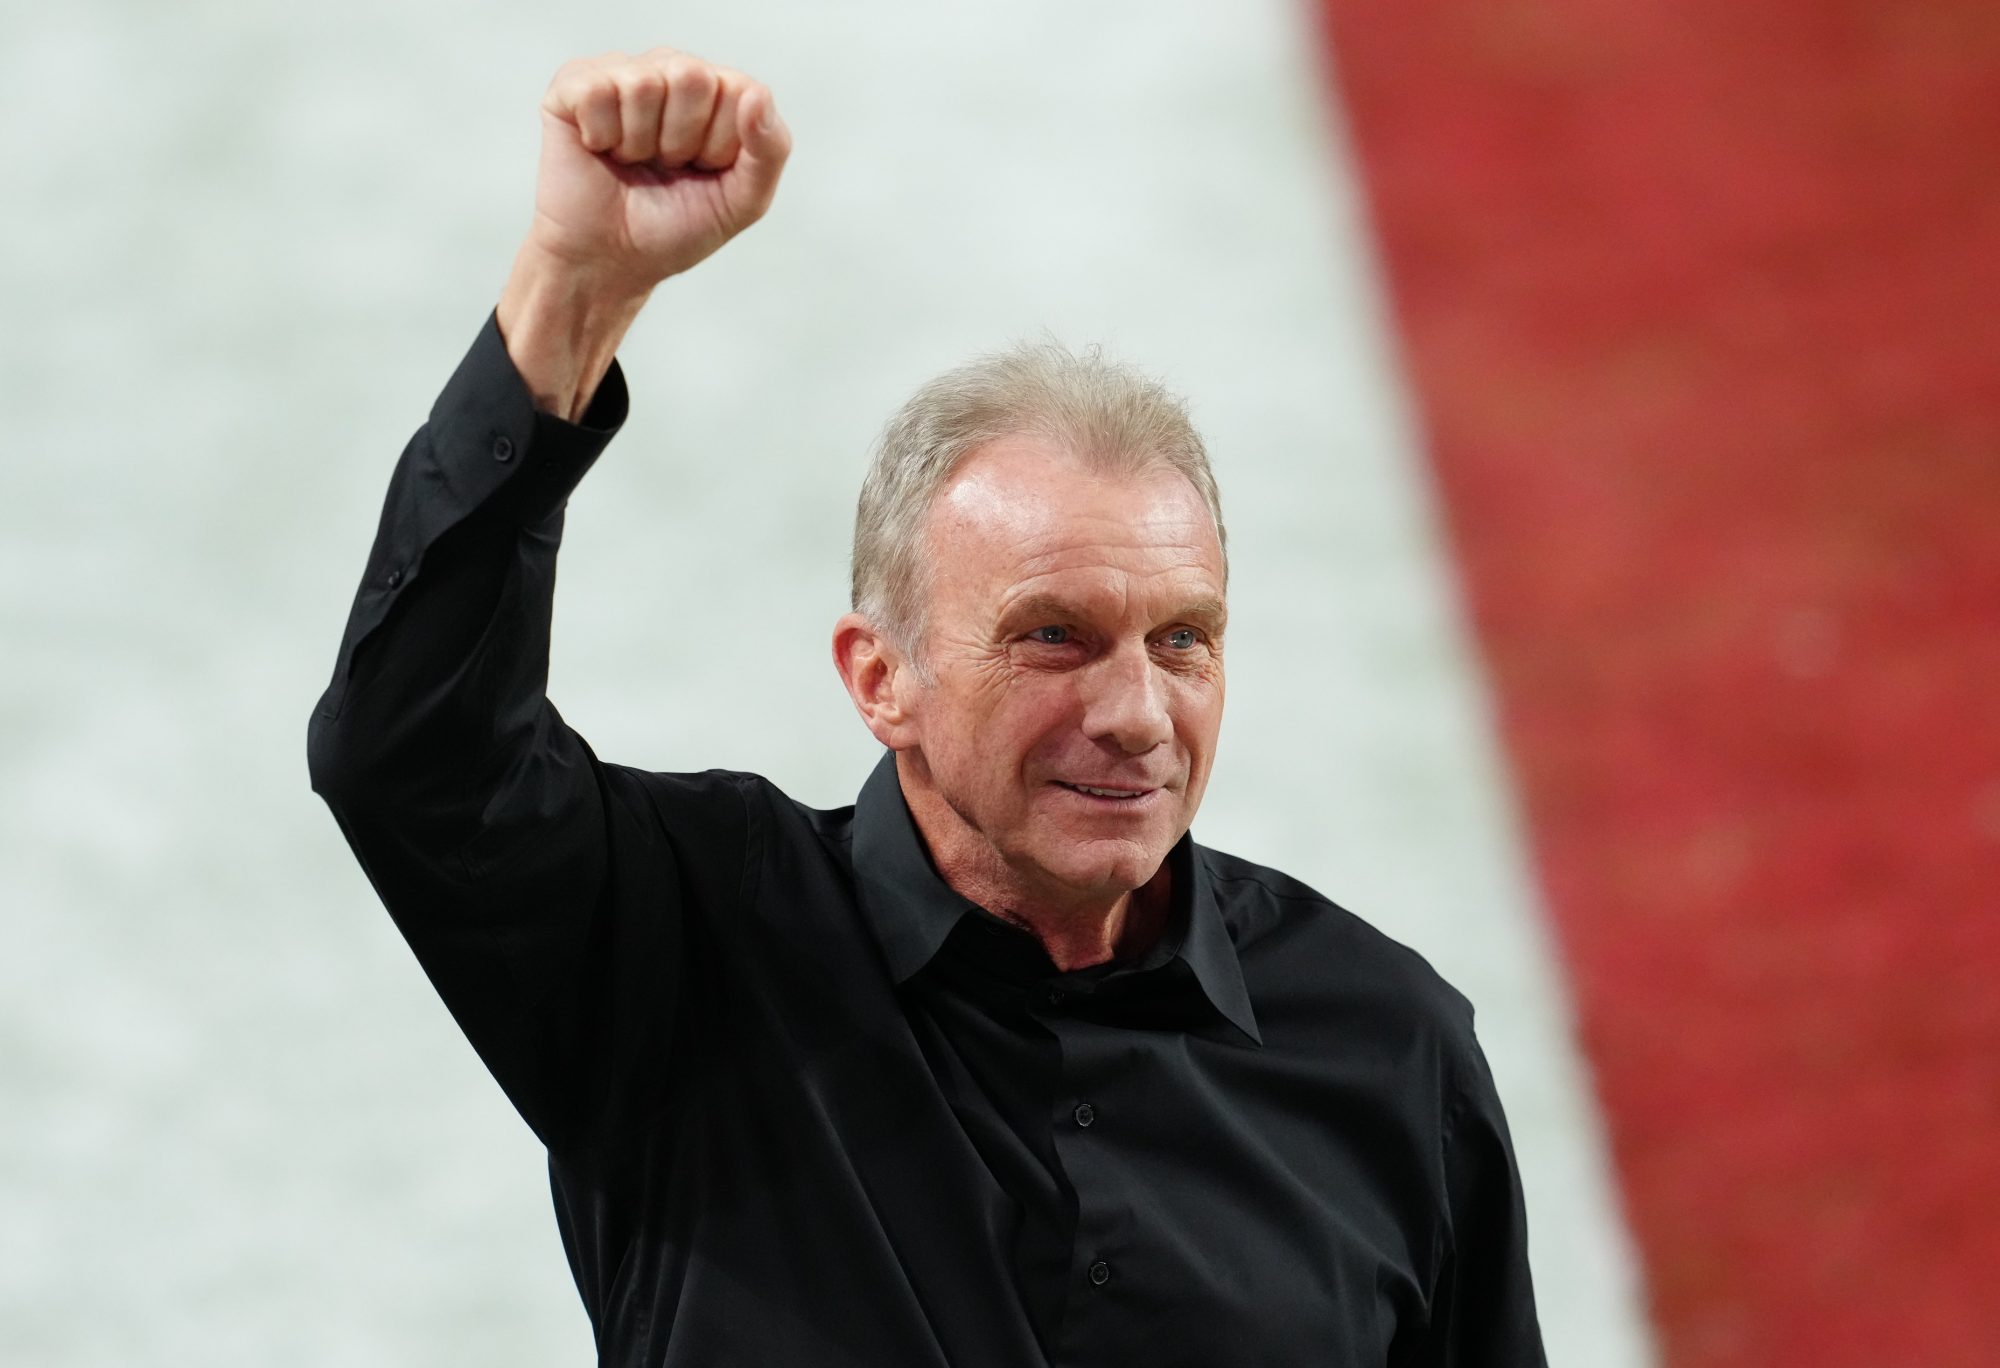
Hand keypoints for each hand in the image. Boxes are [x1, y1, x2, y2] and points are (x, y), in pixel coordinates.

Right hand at [495, 47, 790, 419]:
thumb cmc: (675, 228)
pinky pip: (596, 91)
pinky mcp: (573, 84)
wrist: (609, 261)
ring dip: (638, 143)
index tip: (702, 171)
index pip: (739, 90)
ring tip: (632, 162)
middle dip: (680, 140)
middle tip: (665, 167)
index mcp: (717, 93)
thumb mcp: (742, 201)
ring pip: (643, 84)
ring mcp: (621, 72)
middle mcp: (670, 70)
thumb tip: (756, 94)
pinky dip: (601, 136)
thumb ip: (770, 150)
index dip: (720, 144)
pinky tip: (599, 149)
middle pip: (691, 76)